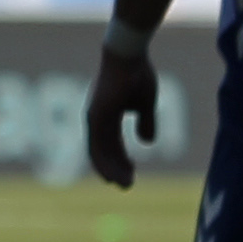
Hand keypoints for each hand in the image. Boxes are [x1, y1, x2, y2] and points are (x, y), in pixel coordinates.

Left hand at [85, 47, 158, 187]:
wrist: (130, 55)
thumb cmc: (137, 74)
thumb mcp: (145, 104)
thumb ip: (145, 122)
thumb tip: (148, 142)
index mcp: (105, 116)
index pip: (107, 145)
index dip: (118, 160)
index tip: (131, 173)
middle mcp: (95, 120)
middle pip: (101, 153)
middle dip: (114, 170)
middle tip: (128, 186)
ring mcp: (94, 118)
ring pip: (99, 153)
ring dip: (112, 171)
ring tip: (126, 184)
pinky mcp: (97, 116)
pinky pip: (100, 145)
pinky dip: (108, 161)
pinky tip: (118, 172)